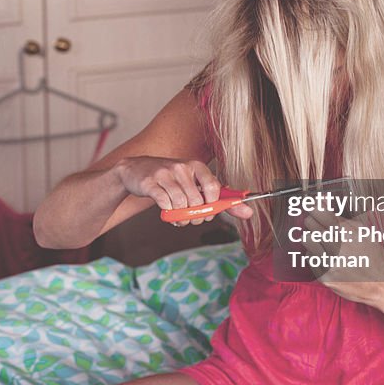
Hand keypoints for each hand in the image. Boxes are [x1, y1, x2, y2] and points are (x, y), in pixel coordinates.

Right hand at [114, 157, 252, 225]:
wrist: (135, 171)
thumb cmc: (170, 179)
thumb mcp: (194, 183)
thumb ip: (220, 199)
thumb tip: (249, 213)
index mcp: (196, 165)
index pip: (214, 188)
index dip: (212, 206)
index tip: (208, 212)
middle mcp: (182, 167)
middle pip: (197, 201)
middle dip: (196, 216)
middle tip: (192, 219)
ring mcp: (165, 174)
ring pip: (181, 204)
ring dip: (181, 218)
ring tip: (179, 218)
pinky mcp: (150, 183)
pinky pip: (165, 204)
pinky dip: (168, 213)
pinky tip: (167, 212)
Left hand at [299, 208, 383, 310]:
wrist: (382, 284)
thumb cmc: (373, 256)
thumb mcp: (362, 232)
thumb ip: (340, 218)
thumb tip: (321, 200)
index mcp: (347, 233)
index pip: (319, 212)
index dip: (315, 208)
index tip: (314, 209)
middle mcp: (337, 247)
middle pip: (310, 224)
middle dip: (314, 222)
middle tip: (322, 228)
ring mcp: (330, 263)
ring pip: (307, 240)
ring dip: (313, 240)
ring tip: (325, 244)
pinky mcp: (325, 277)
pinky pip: (310, 259)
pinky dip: (316, 256)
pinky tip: (328, 259)